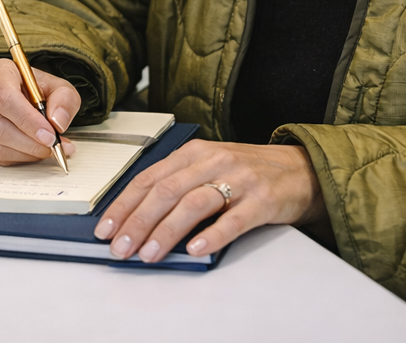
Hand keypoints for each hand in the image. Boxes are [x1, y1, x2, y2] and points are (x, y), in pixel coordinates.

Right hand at [0, 58, 81, 165]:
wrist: (24, 97)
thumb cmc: (37, 90)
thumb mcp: (59, 87)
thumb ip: (64, 100)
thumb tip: (57, 122)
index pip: (5, 98)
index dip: (28, 120)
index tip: (49, 134)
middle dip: (30, 142)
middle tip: (53, 146)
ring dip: (26, 153)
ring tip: (48, 149)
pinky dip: (18, 158)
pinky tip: (32, 151)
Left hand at [93, 140, 326, 261]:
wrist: (300, 170)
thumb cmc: (246, 172)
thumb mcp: (208, 167)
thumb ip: (177, 185)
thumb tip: (136, 218)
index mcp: (194, 153)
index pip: (149, 178)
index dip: (124, 205)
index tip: (106, 228)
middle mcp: (213, 161)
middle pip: (166, 191)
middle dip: (138, 222)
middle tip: (122, 247)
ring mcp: (239, 179)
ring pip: (194, 203)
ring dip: (167, 231)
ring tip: (150, 253)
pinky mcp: (262, 200)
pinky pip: (234, 219)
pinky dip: (212, 234)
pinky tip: (195, 249)